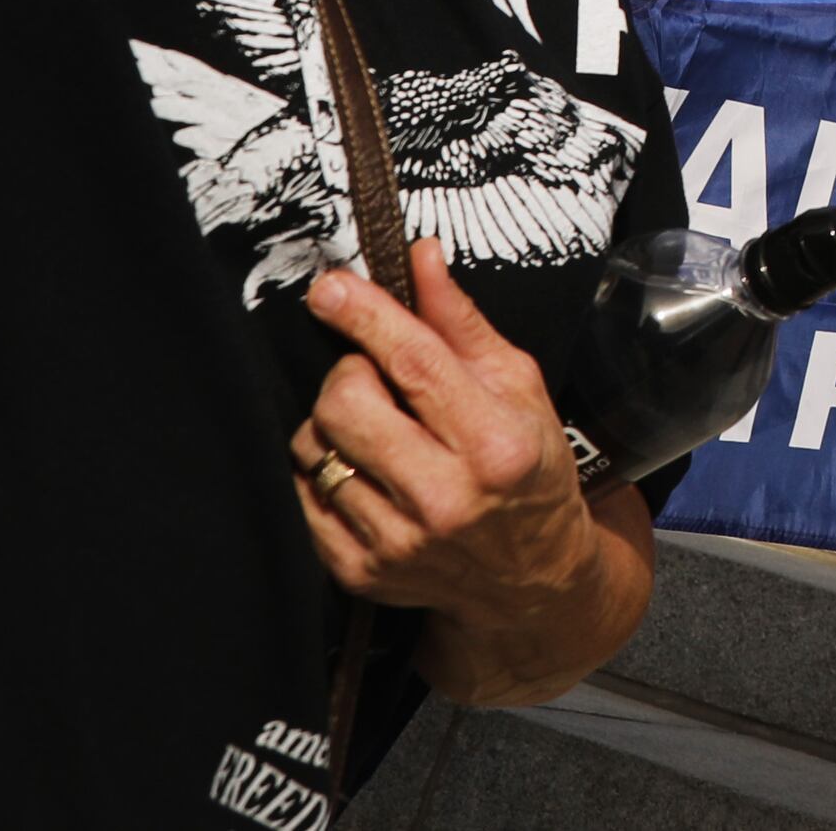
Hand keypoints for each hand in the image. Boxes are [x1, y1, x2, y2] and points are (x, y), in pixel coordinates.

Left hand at [294, 241, 652, 706]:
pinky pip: (303, 494)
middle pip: (345, 404)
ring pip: (315, 447)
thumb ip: (461, 323)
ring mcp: (397, 541)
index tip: (332, 287)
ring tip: (373, 425)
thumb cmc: (530, 469)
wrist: (531, 579)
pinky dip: (323, 468)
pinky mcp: (359, 571)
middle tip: (375, 374)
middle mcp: (445, 499)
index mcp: (495, 445)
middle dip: (350, 372)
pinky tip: (360, 466)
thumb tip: (420, 257)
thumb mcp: (518, 387)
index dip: (365, 315)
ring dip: (333, 422)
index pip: (413, 363)